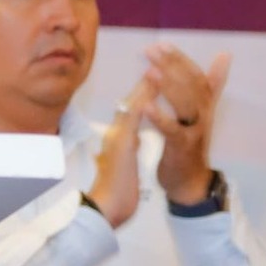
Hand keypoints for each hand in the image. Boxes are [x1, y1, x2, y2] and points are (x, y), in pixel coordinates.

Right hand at [86, 75, 151, 228]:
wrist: (107, 206)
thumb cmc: (115, 190)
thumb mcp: (123, 164)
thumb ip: (124, 149)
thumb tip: (127, 139)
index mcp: (121, 137)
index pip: (134, 108)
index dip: (145, 90)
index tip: (155, 72)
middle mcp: (118, 132)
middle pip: (134, 101)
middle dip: (147, 80)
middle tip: (158, 59)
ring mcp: (119, 136)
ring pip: (134, 105)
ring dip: (146, 85)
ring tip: (156, 66)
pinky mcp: (123, 144)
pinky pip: (135, 119)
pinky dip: (144, 103)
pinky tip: (152, 90)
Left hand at [145, 44, 229, 206]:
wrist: (190, 181)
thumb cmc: (190, 143)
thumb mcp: (200, 111)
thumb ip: (210, 84)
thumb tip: (225, 54)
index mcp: (204, 104)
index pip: (196, 76)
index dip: (180, 60)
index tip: (162, 44)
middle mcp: (203, 114)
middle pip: (192, 86)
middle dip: (172, 66)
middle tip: (152, 50)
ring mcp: (195, 130)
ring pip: (186, 105)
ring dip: (169, 87)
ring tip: (151, 71)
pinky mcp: (183, 147)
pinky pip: (173, 130)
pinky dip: (160, 117)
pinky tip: (146, 106)